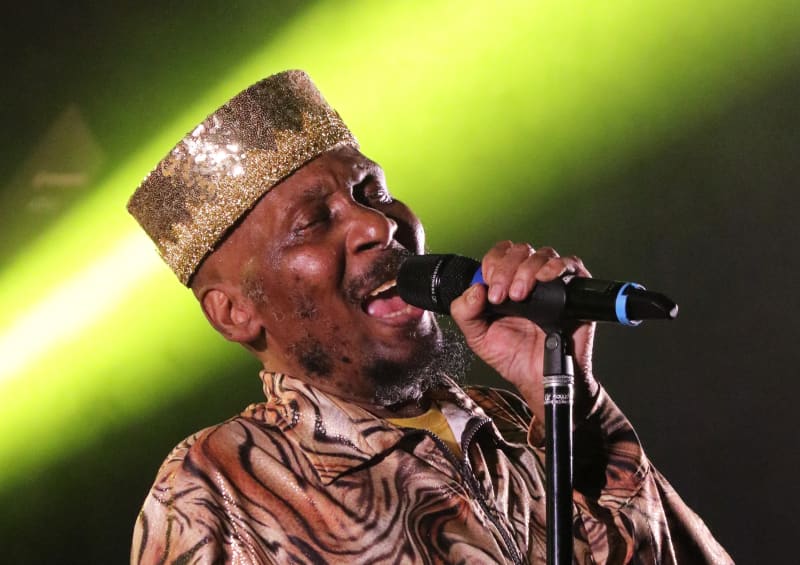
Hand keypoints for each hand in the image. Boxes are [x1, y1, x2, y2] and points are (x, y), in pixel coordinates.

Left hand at [449, 241, 597, 423]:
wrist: (538, 378)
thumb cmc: (513, 356)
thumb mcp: (477, 336)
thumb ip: (465, 313)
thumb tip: (474, 288)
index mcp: (506, 283)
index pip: (500, 254)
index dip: (493, 262)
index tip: (488, 284)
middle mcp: (530, 278)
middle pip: (520, 251)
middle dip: (506, 269)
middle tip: (502, 296)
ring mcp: (552, 283)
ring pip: (543, 255)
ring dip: (527, 270)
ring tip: (519, 296)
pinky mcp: (574, 291)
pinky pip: (571, 266)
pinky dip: (557, 267)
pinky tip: (545, 279)